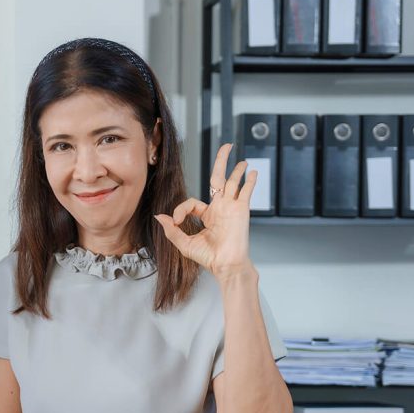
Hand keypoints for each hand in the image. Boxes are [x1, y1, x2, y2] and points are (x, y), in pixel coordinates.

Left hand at [154, 143, 254, 280]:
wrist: (224, 265)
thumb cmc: (208, 257)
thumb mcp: (184, 243)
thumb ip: (172, 230)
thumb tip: (159, 216)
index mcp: (208, 215)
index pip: (193, 202)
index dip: (181, 209)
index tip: (177, 220)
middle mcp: (221, 208)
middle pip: (220, 179)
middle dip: (221, 162)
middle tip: (226, 147)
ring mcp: (232, 208)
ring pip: (234, 182)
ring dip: (237, 170)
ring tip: (241, 159)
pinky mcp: (241, 210)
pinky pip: (246, 192)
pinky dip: (250, 182)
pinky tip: (253, 173)